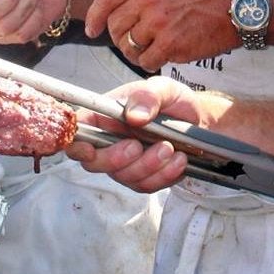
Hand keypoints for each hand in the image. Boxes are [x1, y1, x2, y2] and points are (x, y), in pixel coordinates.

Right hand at [65, 77, 203, 192]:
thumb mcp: (163, 88)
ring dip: (148, 166)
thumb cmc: (172, 100)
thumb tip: (133, 116)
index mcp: (105, 116)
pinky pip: (146, 185)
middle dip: (116, 159)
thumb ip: (147, 97)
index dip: (76, 144)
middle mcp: (110, 141)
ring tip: (169, 148)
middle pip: (95, 162)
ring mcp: (125, 162)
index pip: (78, 132)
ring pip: (124, 176)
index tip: (89, 150)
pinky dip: (163, 175)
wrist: (197, 119)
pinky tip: (178, 160)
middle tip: (138, 146)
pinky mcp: (143, 177)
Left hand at [87, 0, 238, 70]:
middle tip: (133, 41)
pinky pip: (145, 61)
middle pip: (115, 26)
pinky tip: (162, 56)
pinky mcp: (171, 43)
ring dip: (136, 52)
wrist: (239, 3)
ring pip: (128, 46)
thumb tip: (118, 8)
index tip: (92, 29)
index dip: (95, 16)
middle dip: (119, 38)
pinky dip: (149, 62)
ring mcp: (158, 20)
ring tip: (152, 47)